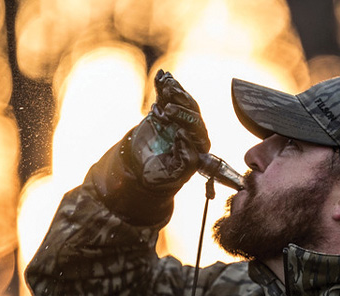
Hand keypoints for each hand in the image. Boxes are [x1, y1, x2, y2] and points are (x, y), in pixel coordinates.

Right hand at [87, 70, 211, 223]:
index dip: (189, 129)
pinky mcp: (168, 110)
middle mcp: (193, 132)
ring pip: (183, 103)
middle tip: (168, 109)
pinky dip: (164, 86)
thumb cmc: (158, 176)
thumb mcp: (171, 175)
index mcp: (199, 148)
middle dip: (182, 109)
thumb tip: (185, 137)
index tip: (178, 129)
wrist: (140, 167)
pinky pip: (167, 96)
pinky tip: (161, 76)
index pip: (199, 134)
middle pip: (193, 115)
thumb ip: (185, 161)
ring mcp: (181, 119)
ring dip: (176, 93)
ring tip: (168, 84)